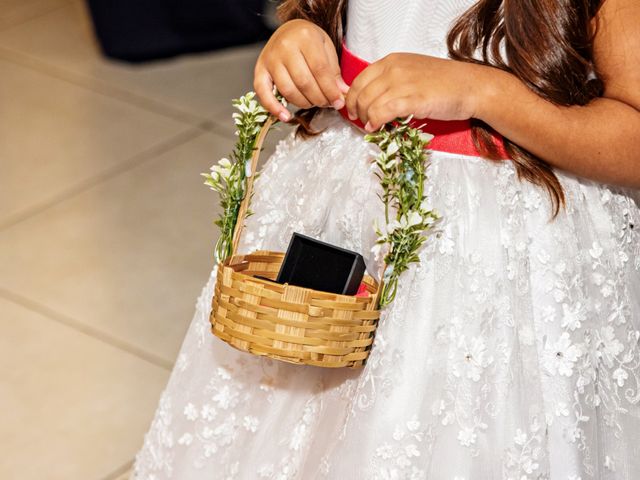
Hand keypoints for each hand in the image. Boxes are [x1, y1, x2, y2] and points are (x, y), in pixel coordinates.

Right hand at [254, 19, 349, 121]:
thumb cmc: (309, 41)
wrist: (288, 31)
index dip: (330, 90)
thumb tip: (341, 95)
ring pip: (288, 90)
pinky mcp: (260, 70)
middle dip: (319, 98)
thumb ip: (333, 72)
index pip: (319, 70)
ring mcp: (270, 59)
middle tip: (327, 104)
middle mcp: (285, 47)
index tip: (338, 102)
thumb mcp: (326, 49)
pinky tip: (285, 117)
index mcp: (305, 37)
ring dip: (303, 103)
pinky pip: (263, 93)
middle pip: (304, 82)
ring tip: (313, 103)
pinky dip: (274, 108)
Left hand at [345, 53, 487, 130]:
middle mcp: (393, 69)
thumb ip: (390, 80)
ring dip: (365, 120)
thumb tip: (370, 97)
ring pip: (368, 105)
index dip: (352, 98)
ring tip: (371, 127)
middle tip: (361, 121)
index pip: (359, 80)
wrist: (470, 86)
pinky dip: (375, 123)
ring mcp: (402, 84)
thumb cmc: (443, 82)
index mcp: (391, 61)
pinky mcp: (411, 100)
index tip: (353, 110)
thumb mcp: (411, 72)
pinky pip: (381, 113)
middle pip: (360, 94)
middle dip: (356, 111)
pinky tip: (377, 128)